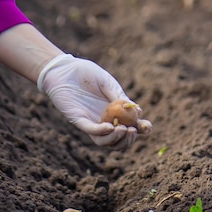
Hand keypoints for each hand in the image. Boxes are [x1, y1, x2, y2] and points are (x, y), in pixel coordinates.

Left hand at [37, 54, 151, 148]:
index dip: (141, 129)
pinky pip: (90, 130)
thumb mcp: (107, 82)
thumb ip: (119, 96)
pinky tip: (110, 127)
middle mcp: (103, 120)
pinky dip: (101, 131)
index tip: (147, 127)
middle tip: (133, 130)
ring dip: (116, 139)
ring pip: (104, 141)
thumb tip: (138, 111)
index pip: (130, 126)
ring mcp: (90, 122)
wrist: (64, 69)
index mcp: (114, 111)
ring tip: (123, 129)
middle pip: (118, 140)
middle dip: (129, 139)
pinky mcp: (78, 119)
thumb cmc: (86, 73)